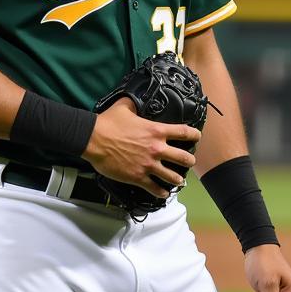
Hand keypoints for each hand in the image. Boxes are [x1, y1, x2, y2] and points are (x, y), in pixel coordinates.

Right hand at [83, 98, 201, 198]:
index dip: (194, 135)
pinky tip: (163, 193)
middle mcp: (157, 149)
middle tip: (190, 161)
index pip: (184, 132)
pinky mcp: (138, 177)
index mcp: (156, 131)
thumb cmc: (108, 122)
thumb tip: (135, 98)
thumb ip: (134, 104)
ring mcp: (148, 165)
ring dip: (178, 179)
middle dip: (189, 160)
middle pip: (184, 158)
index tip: (197, 137)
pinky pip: (155, 188)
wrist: (94, 139)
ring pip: (173, 177)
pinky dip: (161, 192)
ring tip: (180, 181)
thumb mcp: (125, 107)